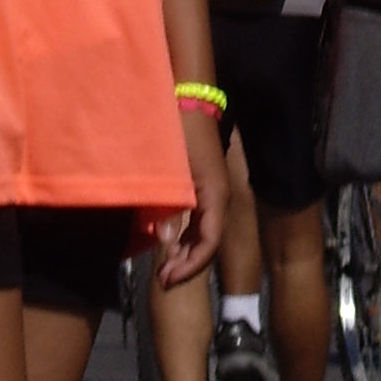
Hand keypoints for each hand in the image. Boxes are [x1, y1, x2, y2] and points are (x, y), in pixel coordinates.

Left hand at [153, 99, 229, 285]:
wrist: (188, 100)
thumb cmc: (178, 131)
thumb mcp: (170, 171)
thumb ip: (168, 207)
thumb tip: (166, 241)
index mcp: (215, 196)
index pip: (210, 243)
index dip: (190, 266)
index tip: (167, 279)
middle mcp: (219, 198)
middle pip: (208, 242)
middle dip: (186, 264)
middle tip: (161, 279)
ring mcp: (213, 193)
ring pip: (204, 233)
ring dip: (185, 252)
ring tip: (164, 267)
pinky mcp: (204, 186)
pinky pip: (199, 220)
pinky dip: (184, 236)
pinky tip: (169, 243)